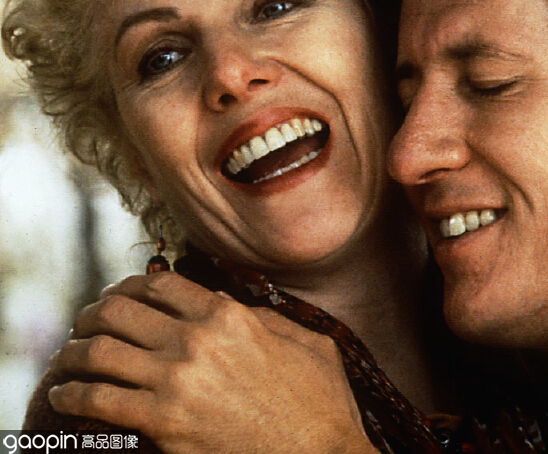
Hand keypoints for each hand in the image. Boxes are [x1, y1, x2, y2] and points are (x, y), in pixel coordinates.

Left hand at [48, 272, 376, 453]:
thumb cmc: (320, 401)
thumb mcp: (306, 342)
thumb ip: (263, 317)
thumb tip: (224, 303)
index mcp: (229, 316)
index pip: (159, 285)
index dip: (130, 286)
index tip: (121, 296)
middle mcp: (197, 341)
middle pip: (117, 310)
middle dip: (93, 314)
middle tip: (86, 324)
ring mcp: (176, 382)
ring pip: (97, 351)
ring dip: (74, 352)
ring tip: (70, 359)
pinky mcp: (161, 424)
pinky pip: (96, 400)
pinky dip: (71, 393)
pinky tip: (66, 395)